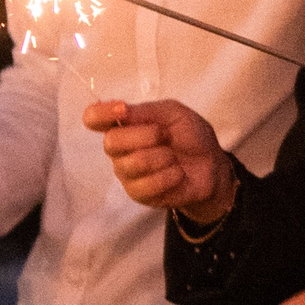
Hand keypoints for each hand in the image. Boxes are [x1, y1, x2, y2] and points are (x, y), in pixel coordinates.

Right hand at [85, 99, 234, 220]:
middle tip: (166, 135)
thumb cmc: (190, 136)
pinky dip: (171, 175)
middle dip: (147, 135)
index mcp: (124, 125)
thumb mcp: (174, 114)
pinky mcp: (138, 193)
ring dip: (164, 157)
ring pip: (133, 163)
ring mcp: (126, 173)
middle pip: (111, 141)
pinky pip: (148, 184)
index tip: (122, 110)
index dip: (100, 114)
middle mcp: (119, 149)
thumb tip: (120, 110)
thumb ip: (147, 111)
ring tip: (174, 157)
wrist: (211, 165)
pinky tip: (177, 174)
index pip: (93, 118)